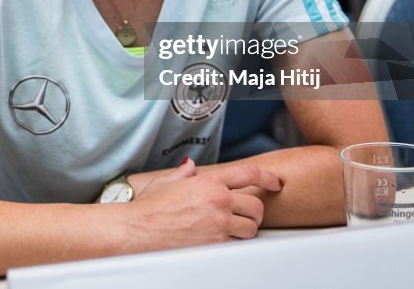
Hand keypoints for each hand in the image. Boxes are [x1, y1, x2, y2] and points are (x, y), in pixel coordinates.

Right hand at [126, 159, 281, 249]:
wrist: (138, 230)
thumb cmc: (148, 208)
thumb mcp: (166, 182)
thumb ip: (184, 173)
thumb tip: (190, 167)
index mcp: (208, 182)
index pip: (249, 173)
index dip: (268, 177)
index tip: (275, 182)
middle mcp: (218, 201)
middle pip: (256, 205)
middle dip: (255, 211)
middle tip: (247, 214)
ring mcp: (218, 224)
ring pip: (251, 228)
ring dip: (246, 229)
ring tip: (232, 229)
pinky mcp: (215, 245)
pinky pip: (237, 244)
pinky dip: (233, 243)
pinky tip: (220, 240)